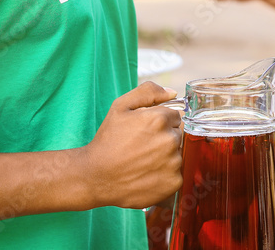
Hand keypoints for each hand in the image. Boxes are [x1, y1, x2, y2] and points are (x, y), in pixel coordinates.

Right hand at [82, 82, 182, 208]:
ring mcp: (173, 163)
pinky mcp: (174, 182)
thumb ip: (148, 92)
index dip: (160, 122)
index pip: (175, 116)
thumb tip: (172, 93)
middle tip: (143, 147)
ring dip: (166, 156)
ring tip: (143, 161)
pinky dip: (165, 175)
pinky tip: (147, 174)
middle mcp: (170, 140)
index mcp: (159, 119)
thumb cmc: (108, 140)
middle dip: (164, 138)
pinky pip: (177, 173)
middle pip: (178, 134)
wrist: (97, 177)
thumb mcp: (121, 107)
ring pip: (178, 153)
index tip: (145, 132)